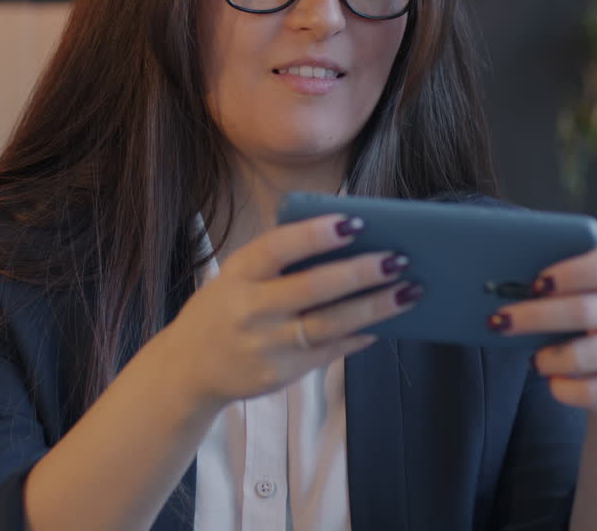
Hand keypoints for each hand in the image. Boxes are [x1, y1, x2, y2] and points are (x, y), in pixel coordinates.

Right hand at [167, 213, 420, 408]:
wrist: (188, 368)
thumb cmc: (224, 309)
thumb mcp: (236, 276)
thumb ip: (277, 261)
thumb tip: (346, 241)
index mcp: (238, 274)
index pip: (278, 248)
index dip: (316, 235)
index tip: (355, 222)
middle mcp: (250, 309)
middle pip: (313, 288)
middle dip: (360, 272)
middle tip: (399, 258)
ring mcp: (266, 345)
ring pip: (330, 324)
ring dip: (374, 307)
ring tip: (409, 291)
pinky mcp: (280, 374)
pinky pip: (329, 352)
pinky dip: (359, 337)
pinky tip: (384, 324)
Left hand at [488, 247, 596, 415]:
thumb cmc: (581, 324)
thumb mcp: (575, 297)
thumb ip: (550, 287)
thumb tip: (495, 288)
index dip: (570, 273)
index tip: (535, 284)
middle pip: (583, 311)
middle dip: (534, 317)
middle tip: (500, 321)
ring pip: (583, 356)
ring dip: (547, 359)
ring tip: (533, 361)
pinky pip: (591, 392)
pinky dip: (563, 389)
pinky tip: (554, 382)